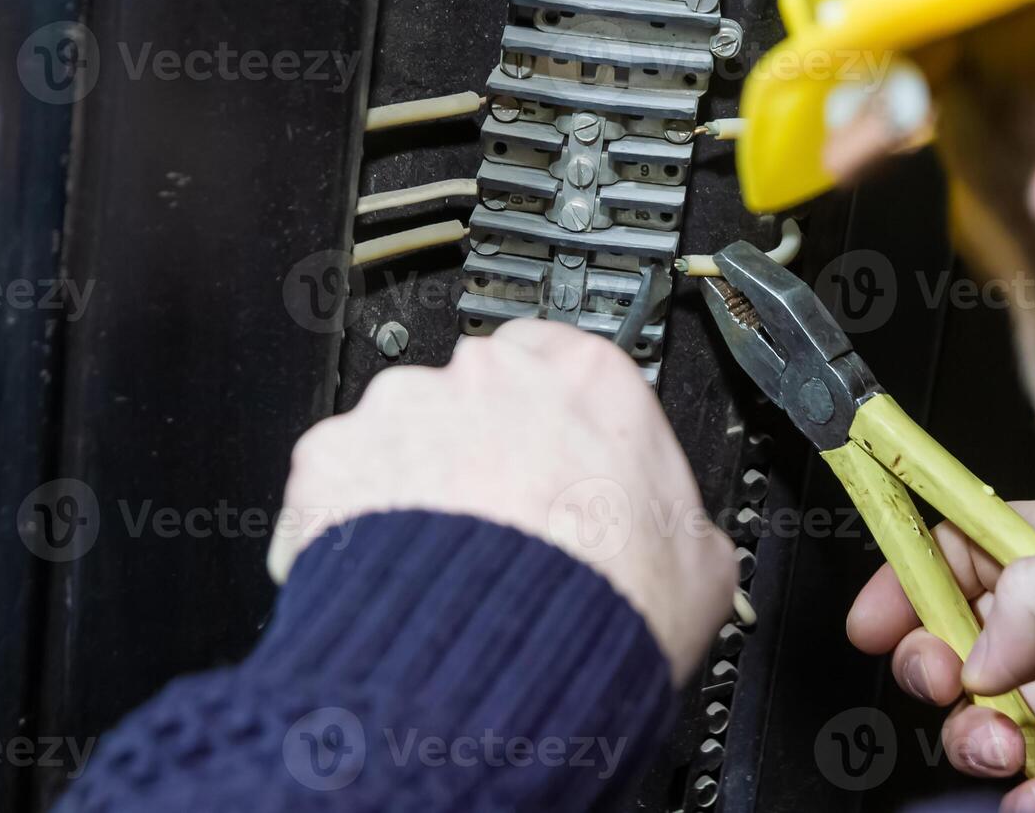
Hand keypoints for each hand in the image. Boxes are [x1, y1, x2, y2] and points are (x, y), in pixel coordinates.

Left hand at [268, 320, 737, 684]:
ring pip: (407, 427)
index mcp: (589, 379)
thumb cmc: (595, 612)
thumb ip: (681, 521)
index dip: (561, 421)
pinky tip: (392, 568)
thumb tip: (687, 541)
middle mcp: (492, 376)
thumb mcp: (700, 566)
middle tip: (503, 516)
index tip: (557, 454)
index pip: (569, 362)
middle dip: (486, 445)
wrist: (495, 671)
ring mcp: (405, 409)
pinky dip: (352, 512)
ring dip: (418, 476)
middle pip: (482, 391)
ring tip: (442, 556)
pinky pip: (342, 473)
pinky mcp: (335, 456)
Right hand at [847, 498, 1034, 810]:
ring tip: (1004, 746)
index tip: (873, 617)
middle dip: (933, 664)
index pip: (966, 549)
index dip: (912, 576)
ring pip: (988, 714)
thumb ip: (1034, 601)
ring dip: (975, 735)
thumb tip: (981, 656)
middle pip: (961, 636)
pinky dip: (1025, 797)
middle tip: (942, 682)